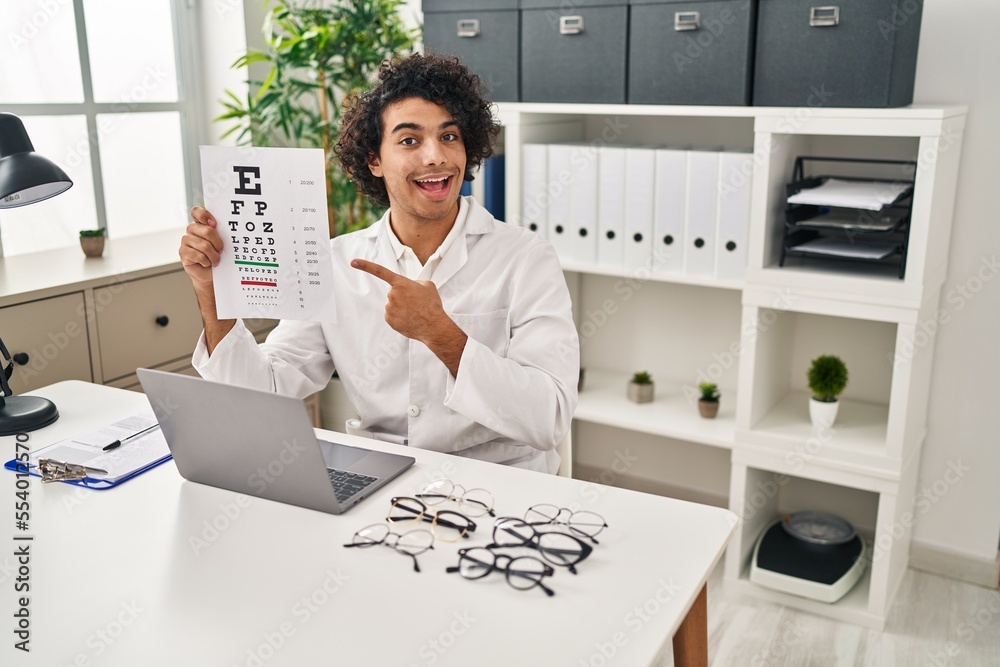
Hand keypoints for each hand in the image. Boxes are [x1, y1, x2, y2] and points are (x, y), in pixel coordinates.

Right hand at [179, 206, 222, 289]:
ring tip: (215, 260)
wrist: (210, 274)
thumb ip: (220, 233)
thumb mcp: (221, 243)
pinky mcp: (183, 252)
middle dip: (218, 243)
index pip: (197, 211)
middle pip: (207, 230)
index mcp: (201, 224)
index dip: (205, 215)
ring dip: (213, 256)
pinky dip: (206, 261)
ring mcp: (185, 240)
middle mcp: (191, 230)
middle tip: (221, 250)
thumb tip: (228, 229)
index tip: (215, 224)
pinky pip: (198, 255)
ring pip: (204, 245)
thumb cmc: (217, 257)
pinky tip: (206, 263)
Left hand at [351, 259, 467, 375]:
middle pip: (393, 292)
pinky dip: (400, 317)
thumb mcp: (428, 286)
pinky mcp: (389, 320)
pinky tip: (410, 319)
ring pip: (392, 304)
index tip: (353, 262)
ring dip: (402, 307)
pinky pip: (392, 315)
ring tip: (415, 312)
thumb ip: (415, 282)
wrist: (434, 326)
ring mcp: (389, 308)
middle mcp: (392, 295)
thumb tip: (410, 286)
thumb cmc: (432, 306)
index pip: (380, 271)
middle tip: (416, 303)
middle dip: (402, 296)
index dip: (365, 266)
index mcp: (401, 283)